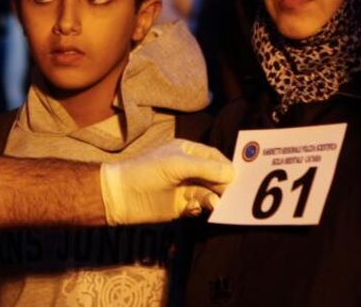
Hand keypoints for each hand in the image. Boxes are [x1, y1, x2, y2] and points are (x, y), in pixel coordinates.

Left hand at [100, 139, 233, 224]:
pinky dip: (202, 207)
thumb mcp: (177, 164)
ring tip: (215, 203)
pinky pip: (200, 206)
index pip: (215, 157)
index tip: (239, 178)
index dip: (227, 166)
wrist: (121, 195)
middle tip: (233, 195)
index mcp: (188, 151)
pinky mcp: (181, 206)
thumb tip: (233, 173)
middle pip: (215, 176)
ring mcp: (185, 187)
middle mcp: (189, 168)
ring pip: (210, 192)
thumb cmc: (147, 171)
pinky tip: (195, 208)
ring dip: (214, 198)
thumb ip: (206, 168)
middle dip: (224, 185)